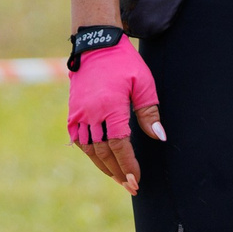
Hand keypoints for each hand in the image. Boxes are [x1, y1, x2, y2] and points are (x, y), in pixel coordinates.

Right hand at [66, 37, 164, 195]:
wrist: (96, 45)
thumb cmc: (124, 63)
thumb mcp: (143, 83)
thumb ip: (150, 112)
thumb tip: (159, 137)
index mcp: (110, 107)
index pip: (119, 146)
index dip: (128, 166)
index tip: (136, 180)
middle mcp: (91, 113)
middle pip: (103, 152)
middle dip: (118, 172)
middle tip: (130, 186)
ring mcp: (79, 113)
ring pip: (89, 148)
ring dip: (103, 166)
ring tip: (117, 178)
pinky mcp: (72, 111)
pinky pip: (78, 138)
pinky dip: (88, 152)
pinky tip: (99, 160)